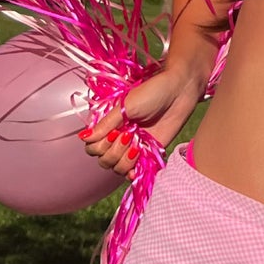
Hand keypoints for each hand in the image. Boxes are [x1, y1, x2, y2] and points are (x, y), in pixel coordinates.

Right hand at [78, 60, 205, 178]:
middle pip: (103, 159)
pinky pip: (133, 171)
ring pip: (117, 167)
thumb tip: (84, 137)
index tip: (114, 132)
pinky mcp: (148, 153)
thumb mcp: (126, 106)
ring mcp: (133, 146)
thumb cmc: (153, 92)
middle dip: (113, 151)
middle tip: (128, 135)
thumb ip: (106, 124)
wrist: (179, 92)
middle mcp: (118, 137)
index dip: (99, 145)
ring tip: (137, 144)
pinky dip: (132, 172)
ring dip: (124, 160)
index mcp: (110, 124)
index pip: (92, 147)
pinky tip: (136, 166)